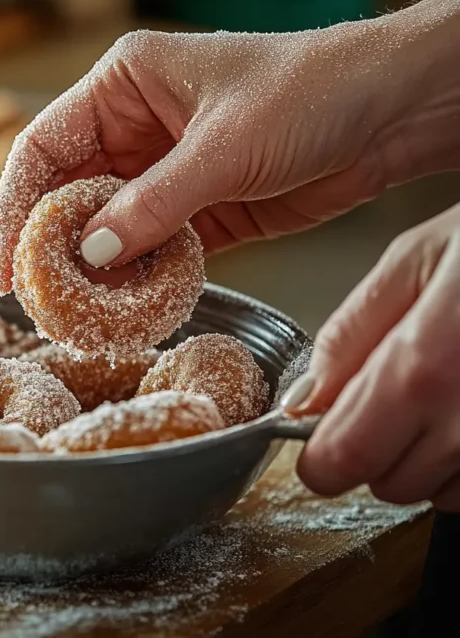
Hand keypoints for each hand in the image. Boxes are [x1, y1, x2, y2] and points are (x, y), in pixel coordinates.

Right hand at [0, 0, 459, 293]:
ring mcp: (166, 171)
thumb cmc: (313, 91)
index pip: (44, 146)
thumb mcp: (223, 146)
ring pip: (108, 228)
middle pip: (68, 194)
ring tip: (78, 314)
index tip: (6, 263)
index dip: (14, 205)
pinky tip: (129, 306)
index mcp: (124, 84)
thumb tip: (89, 256)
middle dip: (51, 247)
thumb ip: (152, 204)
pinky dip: (140, 278)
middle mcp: (135, 126)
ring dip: (96, 271)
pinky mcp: (200, 210)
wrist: (397, 110)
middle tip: (38, 301)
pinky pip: (152, 249)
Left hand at [292, 203, 459, 509]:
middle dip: (376, 448)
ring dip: (431, 457)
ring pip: (441, 493)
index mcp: (426, 370)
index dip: (321, 453)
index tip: (320, 433)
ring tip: (453, 389)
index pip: (341, 461)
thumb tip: (305, 397)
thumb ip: (351, 334)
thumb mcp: (418, 259)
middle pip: (388, 483)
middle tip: (396, 392)